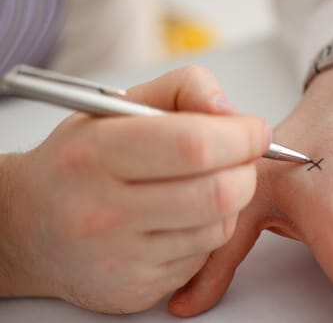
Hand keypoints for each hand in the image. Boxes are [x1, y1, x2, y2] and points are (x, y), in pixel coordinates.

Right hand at [0, 66, 270, 312]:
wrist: (28, 228)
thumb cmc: (80, 161)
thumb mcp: (118, 107)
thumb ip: (183, 90)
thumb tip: (234, 114)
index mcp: (96, 154)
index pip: (195, 146)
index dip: (241, 137)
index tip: (255, 130)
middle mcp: (103, 212)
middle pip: (220, 192)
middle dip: (247, 170)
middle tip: (239, 158)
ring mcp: (121, 259)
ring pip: (220, 227)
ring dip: (230, 201)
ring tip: (204, 185)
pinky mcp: (137, 290)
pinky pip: (203, 257)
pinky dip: (207, 231)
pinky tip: (181, 218)